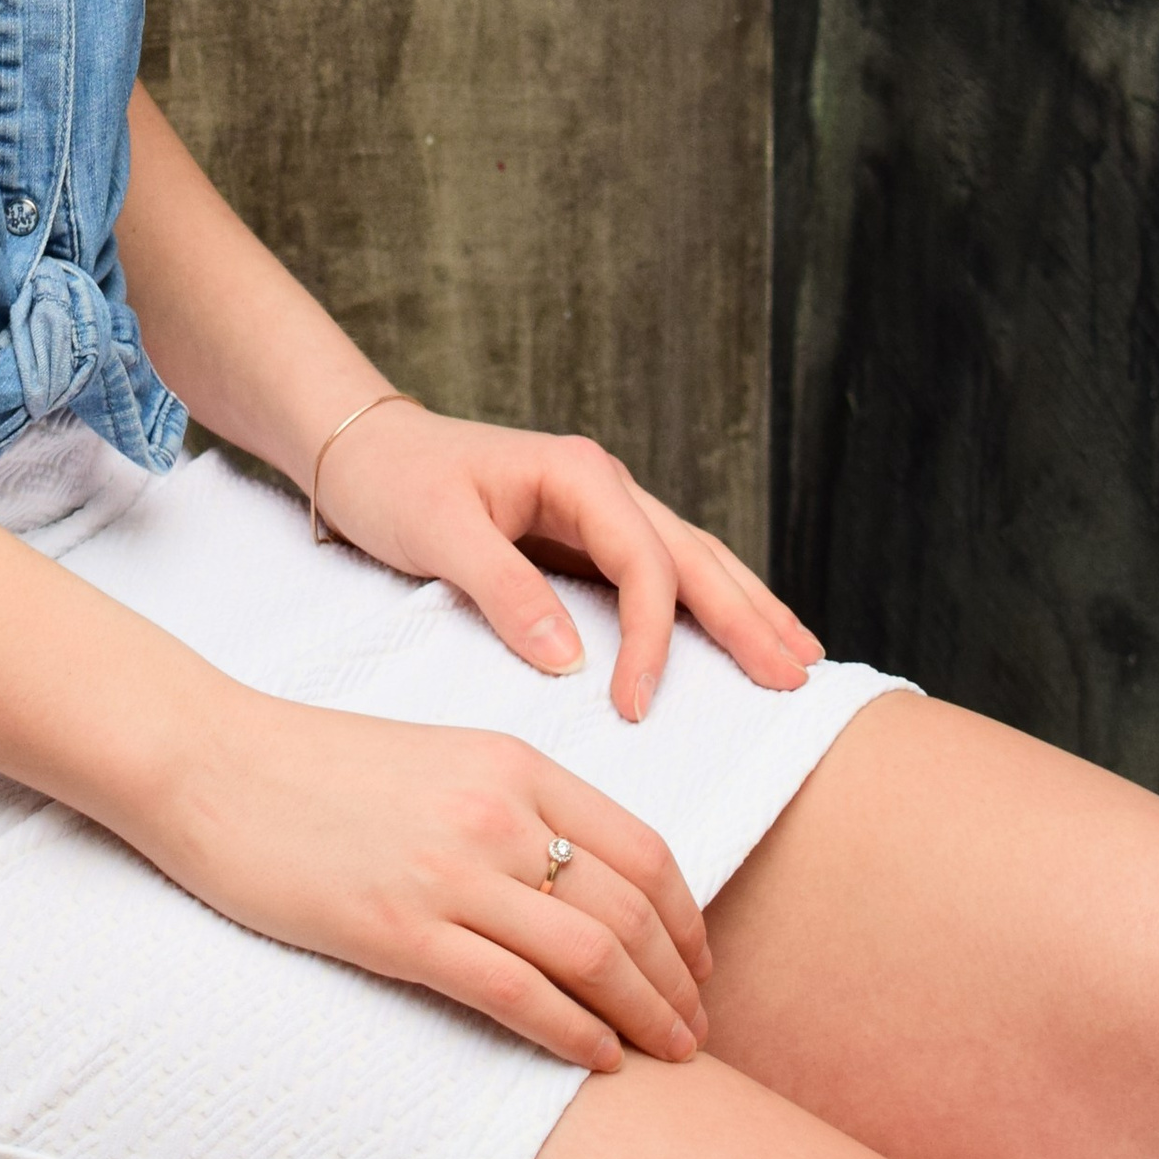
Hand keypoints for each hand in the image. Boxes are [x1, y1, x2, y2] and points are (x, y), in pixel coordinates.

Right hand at [149, 689, 712, 1070]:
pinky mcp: (400, 927)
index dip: (687, 920)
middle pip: (630, 908)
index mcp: (512, 764)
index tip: (699, 966)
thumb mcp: (438, 762)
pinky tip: (598, 1062)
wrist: (212, 762)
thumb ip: (512, 807)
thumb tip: (582, 882)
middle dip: (679, 980)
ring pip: (589, 955)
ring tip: (667, 1055)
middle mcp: (496, 812)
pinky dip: (573, 1034)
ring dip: (644, 1016)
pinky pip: (516, 992)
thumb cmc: (316, 768)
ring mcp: (449, 871)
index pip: (643, 849)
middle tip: (696, 1030)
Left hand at [313, 403, 824, 717]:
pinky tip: (737, 634)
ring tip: (800, 658)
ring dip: (744, 608)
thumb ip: (503, 591)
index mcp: (576, 473)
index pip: (643, 564)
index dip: (650, 640)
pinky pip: (659, 574)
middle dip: (748, 617)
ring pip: (691, 560)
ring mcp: (599, 508)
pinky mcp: (584, 537)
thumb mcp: (437, 532)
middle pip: (692, 556)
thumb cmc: (393, 481)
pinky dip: (704, 605)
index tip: (636, 708)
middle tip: (797, 680)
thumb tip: (572, 660)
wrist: (359, 450)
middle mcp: (602, 484)